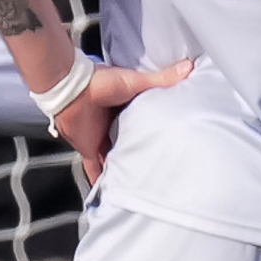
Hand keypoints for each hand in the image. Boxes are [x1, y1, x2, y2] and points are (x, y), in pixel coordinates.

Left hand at [50, 57, 193, 182]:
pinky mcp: (89, 149)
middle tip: (156, 169)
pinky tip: (108, 193)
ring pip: (114, 158)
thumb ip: (161, 79)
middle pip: (129, 143)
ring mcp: (100, 138)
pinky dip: (100, 180)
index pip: (142, 123)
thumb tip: (188, 67)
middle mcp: (113, 125)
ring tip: (138, 184)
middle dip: (138, 154)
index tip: (167, 143)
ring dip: (122, 169)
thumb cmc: (100, 81)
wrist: (72, 89)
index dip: (153, 133)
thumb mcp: (136, 82)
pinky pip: (95, 169)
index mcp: (126, 108)